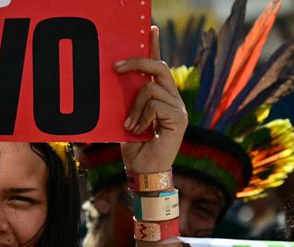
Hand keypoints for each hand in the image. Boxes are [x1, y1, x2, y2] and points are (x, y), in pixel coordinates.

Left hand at [116, 26, 187, 173]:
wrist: (143, 171)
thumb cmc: (133, 146)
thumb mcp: (126, 116)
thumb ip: (127, 99)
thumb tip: (115, 77)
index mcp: (161, 96)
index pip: (159, 66)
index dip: (155, 46)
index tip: (151, 28)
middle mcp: (173, 98)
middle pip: (159, 67)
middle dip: (136, 63)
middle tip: (115, 68)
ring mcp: (178, 108)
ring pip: (151, 89)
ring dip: (134, 107)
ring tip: (130, 125)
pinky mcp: (179, 118)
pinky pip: (154, 105)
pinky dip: (141, 117)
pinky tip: (139, 131)